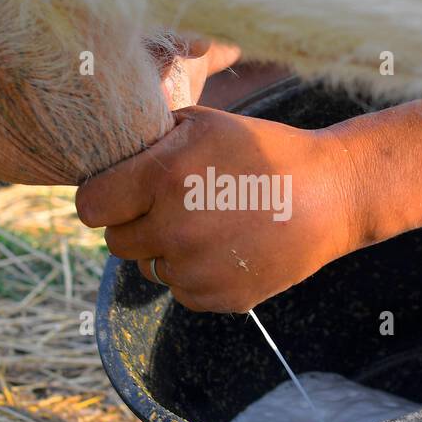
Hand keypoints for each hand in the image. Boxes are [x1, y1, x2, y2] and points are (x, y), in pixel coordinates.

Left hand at [76, 105, 362, 311]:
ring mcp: (196, 269)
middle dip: (135, 224)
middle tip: (170, 206)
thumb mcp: (205, 123)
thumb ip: (151, 141)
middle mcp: (173, 228)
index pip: (90, 206)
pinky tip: (227, 246)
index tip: (120, 193)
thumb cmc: (265, 150)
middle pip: (116, 241)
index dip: (103, 198)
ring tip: (207, 223)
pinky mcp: (218, 298)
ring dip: (166, 250)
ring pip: (149, 267)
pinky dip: (195, 273)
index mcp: (163, 178)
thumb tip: (109, 156)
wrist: (331, 194)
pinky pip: (181, 290)